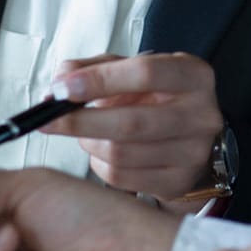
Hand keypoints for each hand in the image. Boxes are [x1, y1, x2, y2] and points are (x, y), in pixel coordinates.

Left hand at [41, 52, 223, 204]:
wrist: (189, 138)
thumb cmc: (156, 98)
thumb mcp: (132, 71)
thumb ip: (94, 67)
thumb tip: (61, 79)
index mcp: (194, 75)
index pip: (145, 73)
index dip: (99, 80)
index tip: (63, 88)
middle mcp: (202, 115)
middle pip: (131, 122)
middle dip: (80, 121)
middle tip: (49, 119)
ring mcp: (193, 153)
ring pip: (121, 153)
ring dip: (88, 143)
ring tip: (84, 133)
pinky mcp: (178, 182)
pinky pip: (121, 177)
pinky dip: (98, 164)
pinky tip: (101, 152)